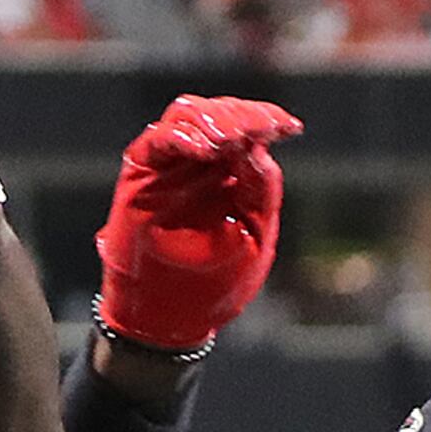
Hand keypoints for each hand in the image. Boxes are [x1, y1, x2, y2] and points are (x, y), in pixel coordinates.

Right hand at [97, 95, 300, 353]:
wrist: (169, 318)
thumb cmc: (212, 281)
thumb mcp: (254, 236)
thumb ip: (259, 191)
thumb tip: (260, 147)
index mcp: (230, 171)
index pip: (247, 128)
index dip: (267, 120)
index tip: (290, 128)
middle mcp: (198, 161)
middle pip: (218, 113)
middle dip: (243, 115)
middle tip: (262, 128)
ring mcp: (168, 164)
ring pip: (187, 115)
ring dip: (214, 120)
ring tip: (232, 139)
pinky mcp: (140, 174)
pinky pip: (158, 141)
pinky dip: (182, 138)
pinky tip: (206, 150)